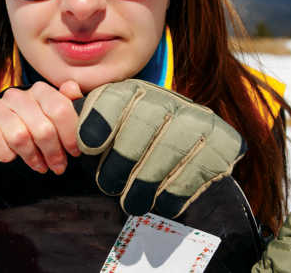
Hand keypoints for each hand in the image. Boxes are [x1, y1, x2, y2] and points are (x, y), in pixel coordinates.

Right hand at [0, 81, 82, 174]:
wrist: (7, 122)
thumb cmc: (39, 119)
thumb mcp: (58, 110)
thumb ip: (70, 101)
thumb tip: (72, 89)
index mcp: (40, 90)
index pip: (60, 110)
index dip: (70, 135)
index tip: (74, 151)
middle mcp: (17, 95)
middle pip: (42, 129)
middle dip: (54, 152)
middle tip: (59, 166)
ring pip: (20, 138)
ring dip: (33, 157)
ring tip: (41, 165)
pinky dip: (8, 155)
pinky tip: (15, 157)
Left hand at [76, 79, 245, 217]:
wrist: (192, 156)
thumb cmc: (136, 146)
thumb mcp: (109, 127)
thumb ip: (85, 112)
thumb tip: (66, 92)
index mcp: (138, 90)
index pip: (115, 98)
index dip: (98, 121)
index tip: (87, 148)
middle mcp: (171, 99)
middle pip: (142, 123)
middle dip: (121, 159)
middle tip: (108, 184)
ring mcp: (200, 120)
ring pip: (168, 150)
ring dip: (145, 181)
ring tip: (131, 200)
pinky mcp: (224, 143)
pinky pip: (197, 170)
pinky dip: (174, 191)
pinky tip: (161, 201)